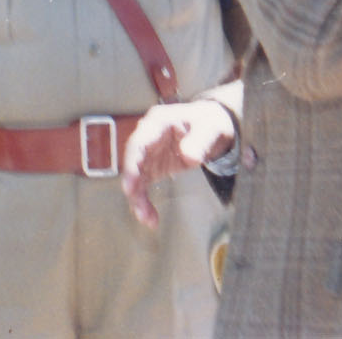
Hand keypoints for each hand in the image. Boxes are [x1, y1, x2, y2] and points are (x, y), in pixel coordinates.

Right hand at [120, 100, 234, 229]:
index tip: (129, 185)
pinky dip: (145, 202)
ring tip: (148, 219)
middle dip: (133, 187)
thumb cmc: (208, 122)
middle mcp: (148, 138)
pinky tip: (151, 218)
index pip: (138, 143)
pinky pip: (144, 186)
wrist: (211, 127)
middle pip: (133, 163)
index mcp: (157, 123)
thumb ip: (200, 141)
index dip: (131, 164)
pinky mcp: (153, 168)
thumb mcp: (209, 129)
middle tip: (138, 208)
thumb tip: (189, 157)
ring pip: (136, 178)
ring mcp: (149, 154)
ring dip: (138, 200)